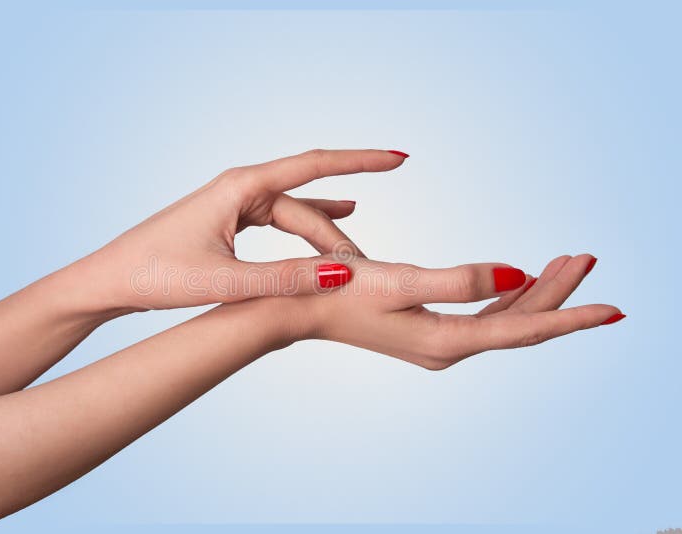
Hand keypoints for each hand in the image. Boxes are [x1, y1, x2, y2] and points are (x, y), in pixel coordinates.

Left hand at [85, 149, 407, 309]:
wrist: (110, 279)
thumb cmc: (156, 275)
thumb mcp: (225, 281)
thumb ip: (284, 279)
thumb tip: (342, 274)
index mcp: (241, 187)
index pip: (314, 165)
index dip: (361, 162)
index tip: (399, 158)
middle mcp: (240, 188)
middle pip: (307, 207)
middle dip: (338, 238)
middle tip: (367, 273)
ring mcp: (234, 204)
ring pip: (294, 217)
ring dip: (325, 234)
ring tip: (362, 249)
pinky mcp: (229, 222)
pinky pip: (280, 221)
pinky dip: (307, 225)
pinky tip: (333, 219)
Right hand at [288, 254, 623, 369]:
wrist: (301, 306)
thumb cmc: (342, 292)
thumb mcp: (401, 282)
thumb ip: (460, 281)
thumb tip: (516, 275)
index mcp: (448, 340)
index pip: (525, 330)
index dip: (572, 317)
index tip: (615, 309)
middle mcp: (449, 347)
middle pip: (520, 323)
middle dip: (558, 293)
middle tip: (587, 257)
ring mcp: (440, 340)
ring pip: (504, 319)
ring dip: (536, 292)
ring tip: (566, 263)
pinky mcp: (429, 328)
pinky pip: (484, 315)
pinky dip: (508, 296)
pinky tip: (519, 279)